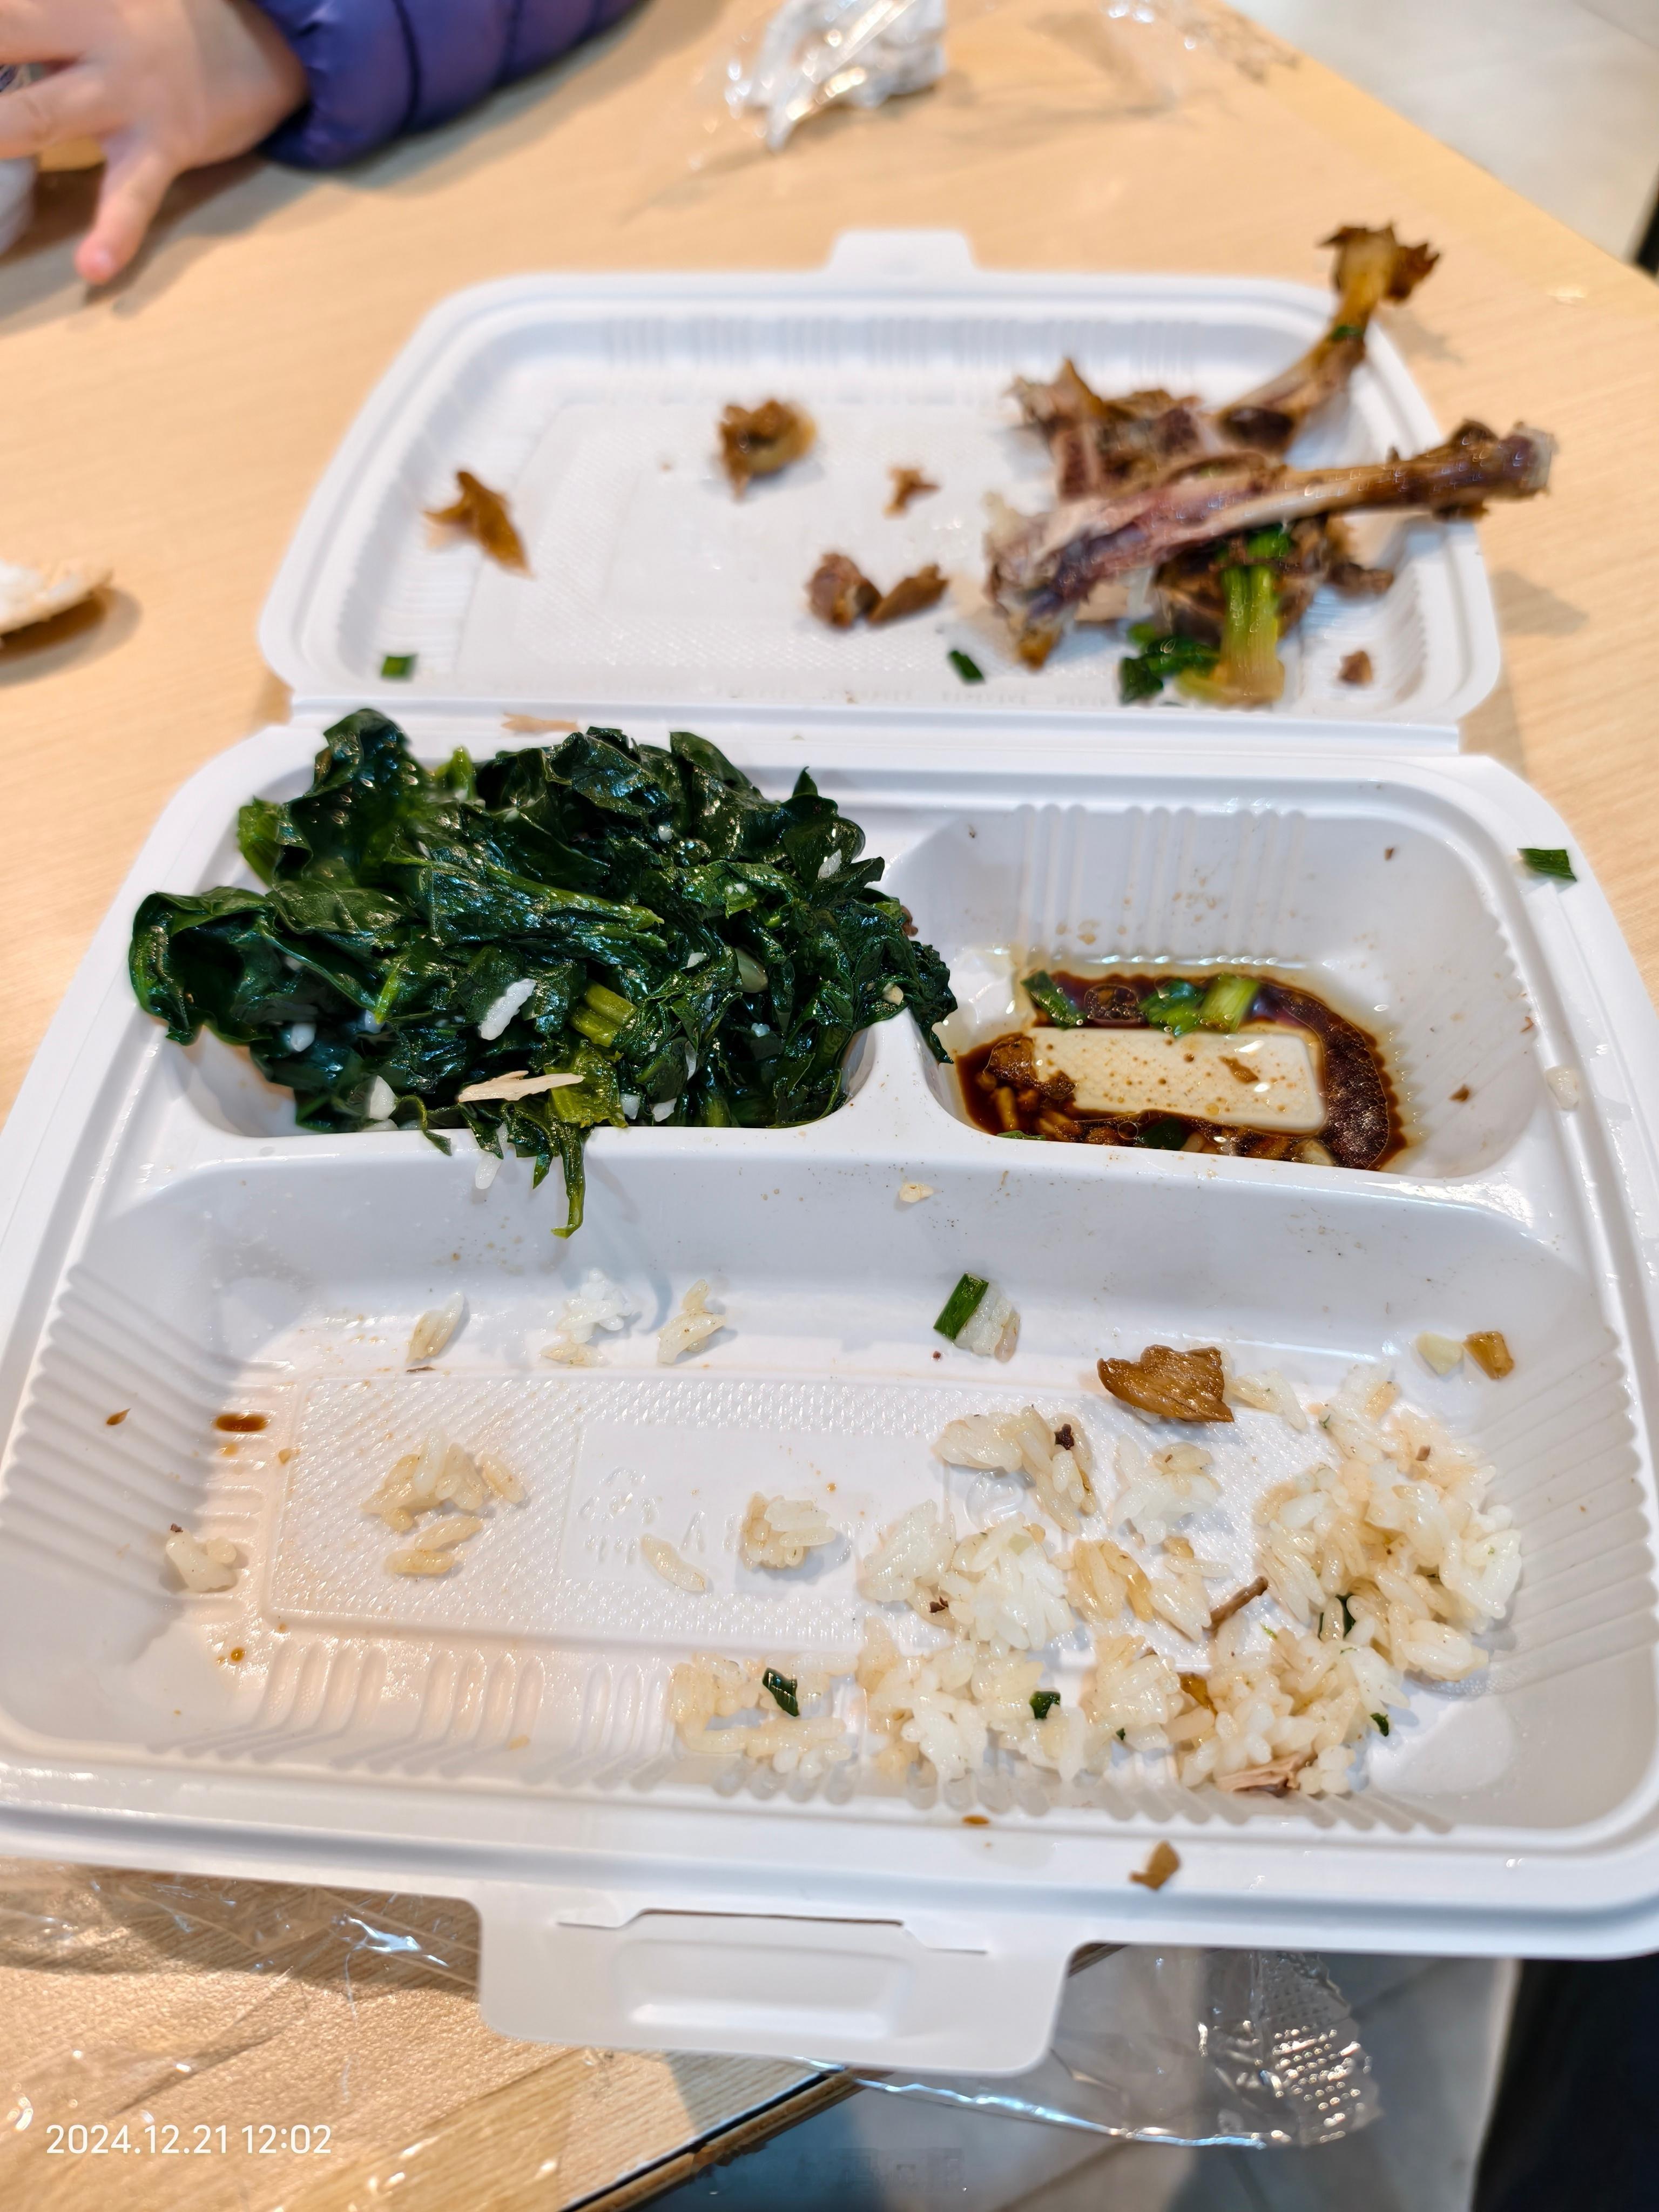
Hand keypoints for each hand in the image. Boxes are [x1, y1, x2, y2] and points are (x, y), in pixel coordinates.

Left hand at [0, 0, 306, 282]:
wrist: (256, 39)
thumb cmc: (139, 18)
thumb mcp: (79, 3)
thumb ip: (30, 24)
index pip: (0, 9)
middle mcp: (89, 27)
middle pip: (0, 33)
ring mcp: (127, 91)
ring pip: (37, 113)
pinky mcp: (163, 146)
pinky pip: (132, 195)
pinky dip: (112, 234)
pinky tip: (90, 270)